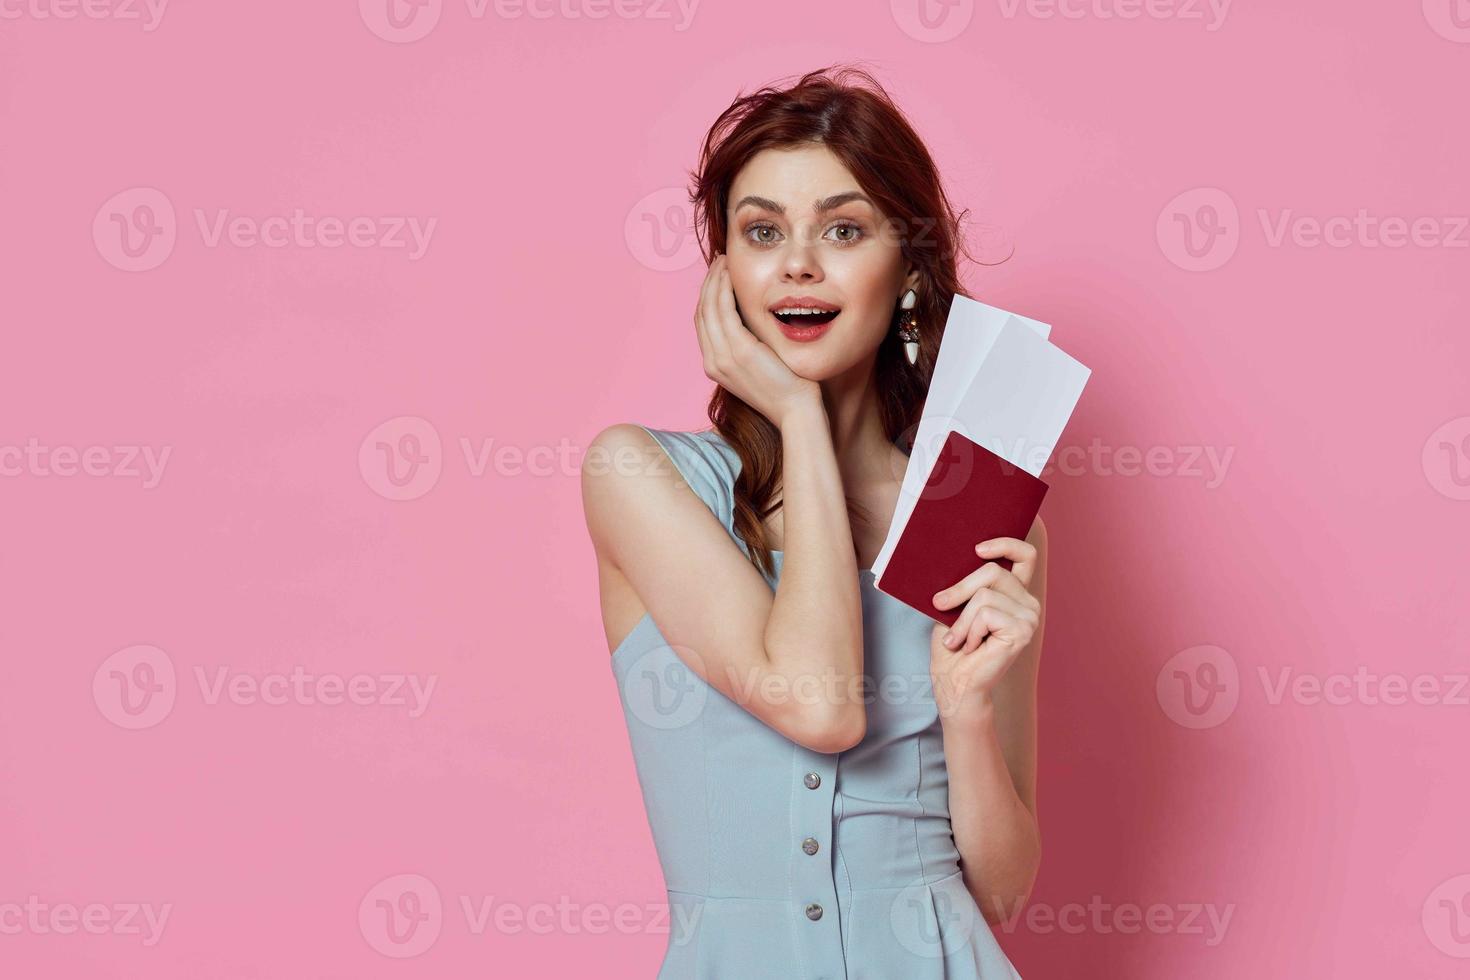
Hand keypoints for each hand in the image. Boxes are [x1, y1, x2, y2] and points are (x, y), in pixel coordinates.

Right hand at [695, 253, 818, 426]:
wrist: (796, 412)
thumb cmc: (787, 390)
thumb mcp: (760, 367)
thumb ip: (749, 346)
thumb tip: (752, 322)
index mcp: (715, 366)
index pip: (703, 323)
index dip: (708, 297)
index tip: (718, 277)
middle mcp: (713, 362)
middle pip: (701, 312)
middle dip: (708, 284)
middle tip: (719, 262)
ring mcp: (723, 357)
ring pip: (708, 308)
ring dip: (714, 281)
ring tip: (724, 262)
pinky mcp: (739, 351)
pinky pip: (724, 311)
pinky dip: (724, 290)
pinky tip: (732, 276)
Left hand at [928, 536, 1041, 719]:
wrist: (955, 684)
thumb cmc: (952, 648)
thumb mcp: (953, 607)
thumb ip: (963, 584)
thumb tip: (951, 558)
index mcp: (1015, 594)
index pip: (1025, 555)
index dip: (1005, 544)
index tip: (977, 549)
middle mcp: (1028, 603)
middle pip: (993, 571)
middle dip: (959, 589)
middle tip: (939, 604)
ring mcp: (1030, 617)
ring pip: (985, 595)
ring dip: (962, 619)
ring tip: (958, 639)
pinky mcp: (1022, 630)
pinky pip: (986, 613)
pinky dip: (969, 630)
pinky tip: (971, 647)